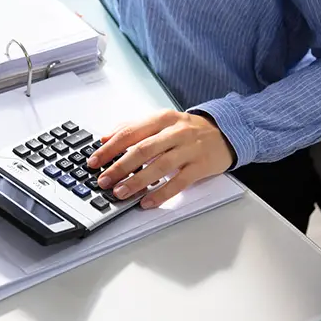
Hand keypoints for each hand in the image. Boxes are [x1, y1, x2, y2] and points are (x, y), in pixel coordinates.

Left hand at [87, 111, 235, 208]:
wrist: (226, 131)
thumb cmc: (187, 129)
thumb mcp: (161, 122)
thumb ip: (133, 128)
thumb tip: (105, 139)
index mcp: (162, 119)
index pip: (130, 132)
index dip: (110, 148)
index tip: (94, 161)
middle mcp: (175, 132)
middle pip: (143, 150)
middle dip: (119, 167)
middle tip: (104, 180)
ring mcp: (189, 149)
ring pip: (160, 166)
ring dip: (137, 181)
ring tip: (120, 192)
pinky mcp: (201, 166)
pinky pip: (179, 183)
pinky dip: (161, 194)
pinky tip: (147, 202)